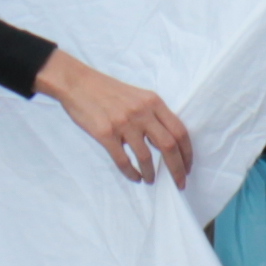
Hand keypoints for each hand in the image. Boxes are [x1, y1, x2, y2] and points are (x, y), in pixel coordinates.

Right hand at [38, 48, 194, 185]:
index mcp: (153, 102)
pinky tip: (135, 177)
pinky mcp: (105, 133)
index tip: (188, 166)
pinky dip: (131, 172)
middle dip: (177, 169)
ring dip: (152, 173)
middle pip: (169, 146)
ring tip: (151, 180)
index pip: (179, 131)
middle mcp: (142, 112)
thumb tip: (168, 142)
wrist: (78, 83)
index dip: (187, 152)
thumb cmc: (108, 91)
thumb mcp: (138, 96)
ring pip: (146, 156)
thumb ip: (153, 115)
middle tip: (180, 183)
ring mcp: (124, 123)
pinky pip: (123, 160)